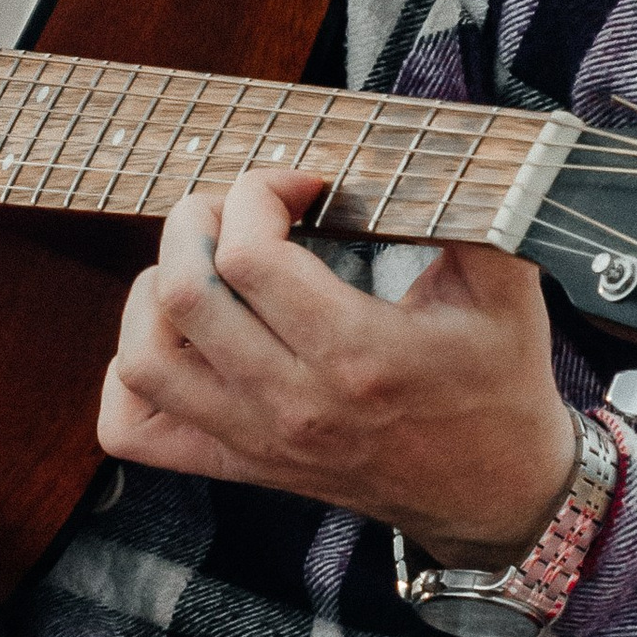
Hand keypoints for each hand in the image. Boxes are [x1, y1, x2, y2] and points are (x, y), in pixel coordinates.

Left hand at [97, 168, 577, 561]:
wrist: (492, 496)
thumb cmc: (498, 384)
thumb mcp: (509, 290)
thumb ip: (479, 209)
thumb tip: (440, 141)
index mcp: (358, 354)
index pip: (250, 256)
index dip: (260, 192)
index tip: (301, 186)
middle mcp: (294, 403)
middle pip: (183, 293)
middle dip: (197, 221)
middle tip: (241, 210)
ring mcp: (257, 439)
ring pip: (145, 358)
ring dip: (155, 291)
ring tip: (205, 266)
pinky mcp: (239, 464)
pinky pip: (134, 430)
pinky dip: (128, 375)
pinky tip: (175, 336)